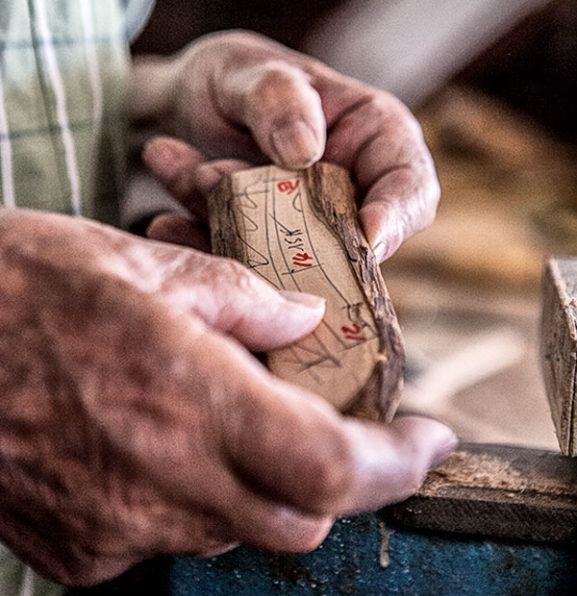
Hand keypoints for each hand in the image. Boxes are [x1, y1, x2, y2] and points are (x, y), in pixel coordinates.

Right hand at [0, 210, 454, 585]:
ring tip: (244, 418)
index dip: (398, 462)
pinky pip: (174, 534)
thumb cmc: (20, 285)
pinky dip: (200, 493)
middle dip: (338, 472)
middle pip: (302, 514)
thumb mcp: (142, 268)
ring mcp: (113, 527)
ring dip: (266, 480)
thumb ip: (240, 299)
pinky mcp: (79, 548)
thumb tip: (303, 322)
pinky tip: (173, 443)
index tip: (429, 439)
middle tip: (337, 420)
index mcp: (185, 398)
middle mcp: (156, 480)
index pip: (333, 466)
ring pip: (240, 528)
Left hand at [132, 31, 439, 261]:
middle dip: (289, 230)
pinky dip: (203, 248)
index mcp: (372, 140)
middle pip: (349, 242)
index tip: (367, 237)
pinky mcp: (263, 253)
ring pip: (287, 260)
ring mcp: (304, 231)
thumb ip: (277, 97)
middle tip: (220, 180)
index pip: (410, 187)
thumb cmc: (233, 80)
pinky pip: (242, 265)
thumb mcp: (248, 69)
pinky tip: (163, 224)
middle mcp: (346, 194)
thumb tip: (306, 150)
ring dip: (230, 227)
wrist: (185, 108)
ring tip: (185, 167)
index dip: (399, 216)